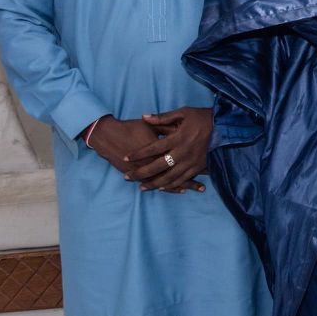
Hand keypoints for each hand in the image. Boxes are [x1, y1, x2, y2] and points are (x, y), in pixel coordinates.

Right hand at [85, 116, 204, 192]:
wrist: (108, 135)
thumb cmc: (130, 128)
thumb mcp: (151, 125)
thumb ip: (165, 126)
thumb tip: (180, 126)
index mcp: (160, 146)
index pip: (182, 155)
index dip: (196, 161)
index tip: (208, 166)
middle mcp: (155, 160)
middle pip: (178, 171)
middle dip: (192, 178)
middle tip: (205, 185)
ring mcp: (146, 169)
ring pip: (168, 181)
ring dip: (183, 185)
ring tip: (197, 189)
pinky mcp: (138, 174)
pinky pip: (157, 183)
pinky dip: (169, 187)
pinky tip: (179, 190)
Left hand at [121, 107, 213, 192]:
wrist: (225, 126)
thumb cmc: (202, 117)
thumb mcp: (183, 112)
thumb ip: (163, 117)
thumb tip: (144, 117)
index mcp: (178, 138)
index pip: (153, 148)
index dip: (138, 154)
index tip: (126, 157)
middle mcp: (183, 152)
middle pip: (158, 166)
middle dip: (141, 173)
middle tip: (128, 177)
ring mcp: (191, 161)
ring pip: (169, 177)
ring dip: (154, 183)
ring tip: (141, 186)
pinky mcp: (199, 167)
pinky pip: (183, 179)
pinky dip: (171, 185)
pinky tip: (161, 187)